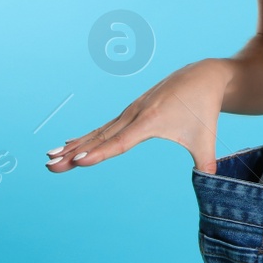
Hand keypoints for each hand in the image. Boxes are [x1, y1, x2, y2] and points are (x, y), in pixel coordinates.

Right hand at [45, 58, 231, 174]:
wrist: (203, 76)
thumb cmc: (205, 108)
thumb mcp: (206, 137)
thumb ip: (207, 162)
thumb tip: (212, 186)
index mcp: (152, 120)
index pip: (122, 141)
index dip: (100, 152)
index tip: (78, 161)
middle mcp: (136, 114)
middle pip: (101, 137)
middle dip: (75, 153)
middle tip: (50, 166)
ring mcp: (131, 111)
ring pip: (98, 132)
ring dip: (74, 146)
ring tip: (49, 159)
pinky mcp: (131, 111)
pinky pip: (104, 126)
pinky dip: (85, 136)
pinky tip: (66, 145)